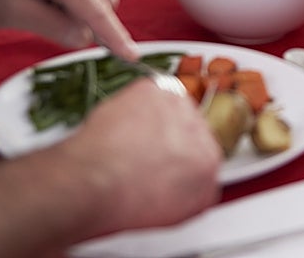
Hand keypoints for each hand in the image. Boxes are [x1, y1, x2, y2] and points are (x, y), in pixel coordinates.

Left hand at [0, 0, 139, 61]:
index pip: (96, 9)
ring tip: (44, 20)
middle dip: (96, 22)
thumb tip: (84, 37)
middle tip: (61, 37)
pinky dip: (72, 2)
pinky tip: (44, 8)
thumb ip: (52, 25)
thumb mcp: (10, 13)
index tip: (133, 58)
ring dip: (83, 12)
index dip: (115, 35)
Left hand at [60, 80, 221, 231]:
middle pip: (190, 128)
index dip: (181, 158)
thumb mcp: (174, 213)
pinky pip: (152, 91)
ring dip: (155, 118)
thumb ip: (193, 192)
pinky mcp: (157, 90)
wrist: (94, 181)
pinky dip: (137, 102)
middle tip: (145, 151)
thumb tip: (185, 185)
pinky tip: (123, 124)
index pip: (204, 153)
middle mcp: (200, 133)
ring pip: (172, 107)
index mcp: (208, 164)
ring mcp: (179, 108)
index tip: (166, 162)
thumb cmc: (125, 201)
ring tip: (130, 138)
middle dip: (170, 137)